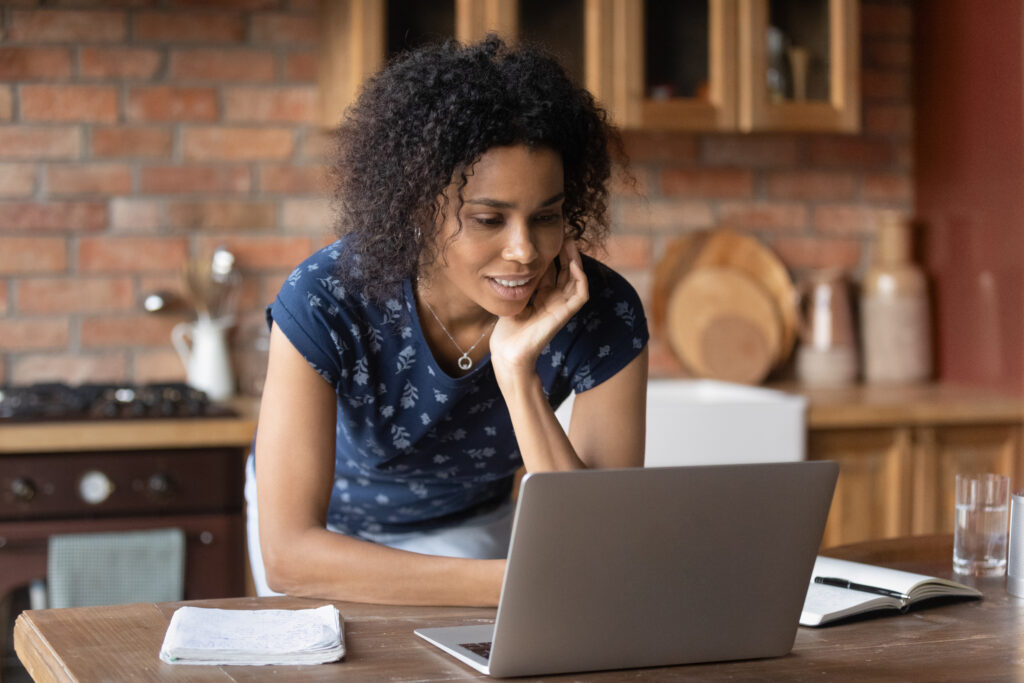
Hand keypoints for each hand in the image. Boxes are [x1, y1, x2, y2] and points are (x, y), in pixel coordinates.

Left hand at [489, 240, 588, 381]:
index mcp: (543, 297)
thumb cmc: (507, 330)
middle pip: (567, 271)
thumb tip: (516, 262)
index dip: (553, 253)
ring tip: (570, 242)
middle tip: (563, 232)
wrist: (508, 352)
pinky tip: (573, 263)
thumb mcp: (513, 297)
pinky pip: (581, 294)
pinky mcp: (565, 315)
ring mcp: (562, 307)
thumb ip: (519, 282)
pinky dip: (580, 278)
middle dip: (566, 252)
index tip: (549, 234)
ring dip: (576, 260)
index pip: (553, 270)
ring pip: (577, 279)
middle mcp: (555, 300)